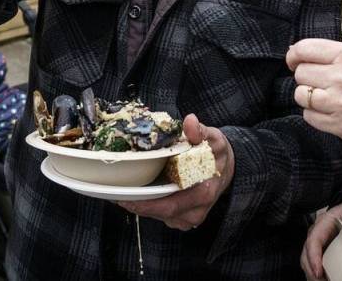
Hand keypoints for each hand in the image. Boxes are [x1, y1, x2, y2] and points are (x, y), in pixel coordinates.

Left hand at [116, 114, 234, 229]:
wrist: (227, 169)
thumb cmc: (217, 154)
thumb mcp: (214, 139)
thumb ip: (200, 131)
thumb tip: (190, 121)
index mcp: (203, 192)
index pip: (169, 204)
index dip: (145, 204)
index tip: (124, 197)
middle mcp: (196, 211)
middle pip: (159, 213)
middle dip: (136, 204)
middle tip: (115, 193)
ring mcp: (189, 218)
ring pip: (158, 216)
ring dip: (140, 205)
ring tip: (122, 191)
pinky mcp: (183, 219)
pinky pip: (161, 215)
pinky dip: (148, 206)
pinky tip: (137, 194)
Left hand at [287, 39, 341, 144]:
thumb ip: (331, 54)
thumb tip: (295, 53)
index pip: (305, 49)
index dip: (294, 55)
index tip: (294, 61)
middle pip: (301, 74)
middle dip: (306, 77)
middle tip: (319, 81)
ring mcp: (339, 103)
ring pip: (301, 95)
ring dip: (309, 96)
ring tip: (324, 96)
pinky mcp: (339, 125)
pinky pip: (309, 116)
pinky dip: (315, 114)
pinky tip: (329, 110)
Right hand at [302, 199, 341, 280]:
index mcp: (323, 222)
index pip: (313, 241)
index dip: (313, 257)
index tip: (318, 272)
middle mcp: (315, 232)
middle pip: (306, 253)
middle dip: (311, 270)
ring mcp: (316, 241)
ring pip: (306, 260)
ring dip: (312, 273)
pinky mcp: (319, 249)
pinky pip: (312, 262)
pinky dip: (315, 273)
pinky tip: (322, 279)